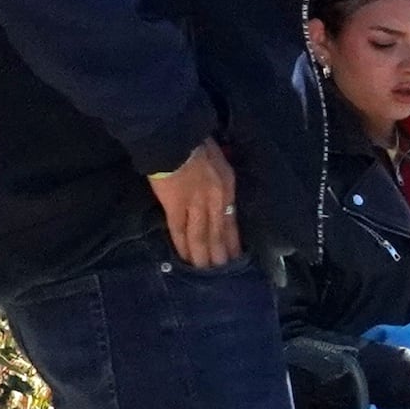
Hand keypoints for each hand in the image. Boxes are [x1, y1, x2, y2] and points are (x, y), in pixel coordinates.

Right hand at [147, 142, 238, 269]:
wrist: (174, 136)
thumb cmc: (194, 144)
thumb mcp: (219, 161)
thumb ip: (220, 181)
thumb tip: (220, 197)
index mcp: (227, 186)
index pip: (231, 219)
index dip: (232, 239)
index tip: (236, 255)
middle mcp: (215, 198)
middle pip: (218, 231)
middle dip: (220, 253)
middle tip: (223, 272)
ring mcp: (195, 203)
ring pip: (201, 235)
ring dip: (203, 255)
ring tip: (206, 271)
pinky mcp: (174, 204)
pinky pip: (179, 230)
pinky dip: (183, 245)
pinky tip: (186, 257)